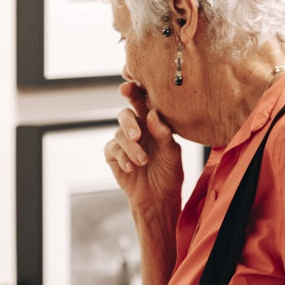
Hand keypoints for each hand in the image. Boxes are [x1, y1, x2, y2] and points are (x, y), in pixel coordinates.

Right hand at [103, 82, 183, 213]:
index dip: (134, 91)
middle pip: (125, 114)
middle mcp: (137, 128)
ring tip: (143, 161)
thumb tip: (151, 113)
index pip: (142, 101)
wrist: (159, 198)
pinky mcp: (113, 156)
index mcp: (152, 122)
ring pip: (119, 134)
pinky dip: (122, 157)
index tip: (128, 86)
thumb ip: (163, 133)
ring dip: (131, 148)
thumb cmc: (170, 172)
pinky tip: (131, 167)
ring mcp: (124, 142)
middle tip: (136, 135)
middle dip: (129, 122)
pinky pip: (112, 149)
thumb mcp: (173, 153)